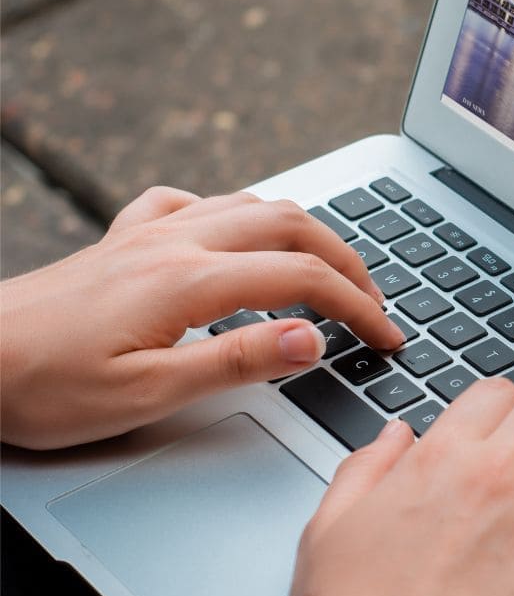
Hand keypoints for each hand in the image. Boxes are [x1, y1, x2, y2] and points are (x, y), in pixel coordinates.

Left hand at [0, 187, 402, 448]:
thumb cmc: (45, 384)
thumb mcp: (147, 393)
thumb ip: (236, 361)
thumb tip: (312, 340)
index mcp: (189, 281)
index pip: (303, 279)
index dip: (358, 307)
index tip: (387, 336)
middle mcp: (177, 242)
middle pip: (292, 226)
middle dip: (348, 261)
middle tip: (374, 302)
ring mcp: (150, 232)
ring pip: (252, 204)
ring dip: (305, 233)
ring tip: (330, 270)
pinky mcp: (126, 238)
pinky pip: (195, 203)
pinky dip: (235, 214)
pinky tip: (236, 238)